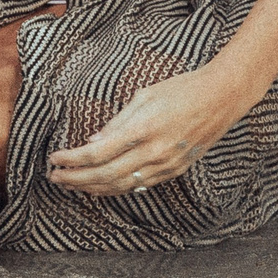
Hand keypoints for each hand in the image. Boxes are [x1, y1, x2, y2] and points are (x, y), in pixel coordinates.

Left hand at [45, 66, 249, 195]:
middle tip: (55, 177)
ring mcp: (166, 165)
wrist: (222, 98)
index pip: (97, 152)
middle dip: (75, 179)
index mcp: (143, 129)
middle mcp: (153, 152)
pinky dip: (116, 188)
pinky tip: (101, 187)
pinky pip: (139, 186)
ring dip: (92, 188)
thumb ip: (117, 123)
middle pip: (105, 175)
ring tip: (72, 185)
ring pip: (121, 185)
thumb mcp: (144, 96)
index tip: (54, 158)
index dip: (72, 159)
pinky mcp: (174, 171)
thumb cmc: (182, 89)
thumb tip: (92, 141)